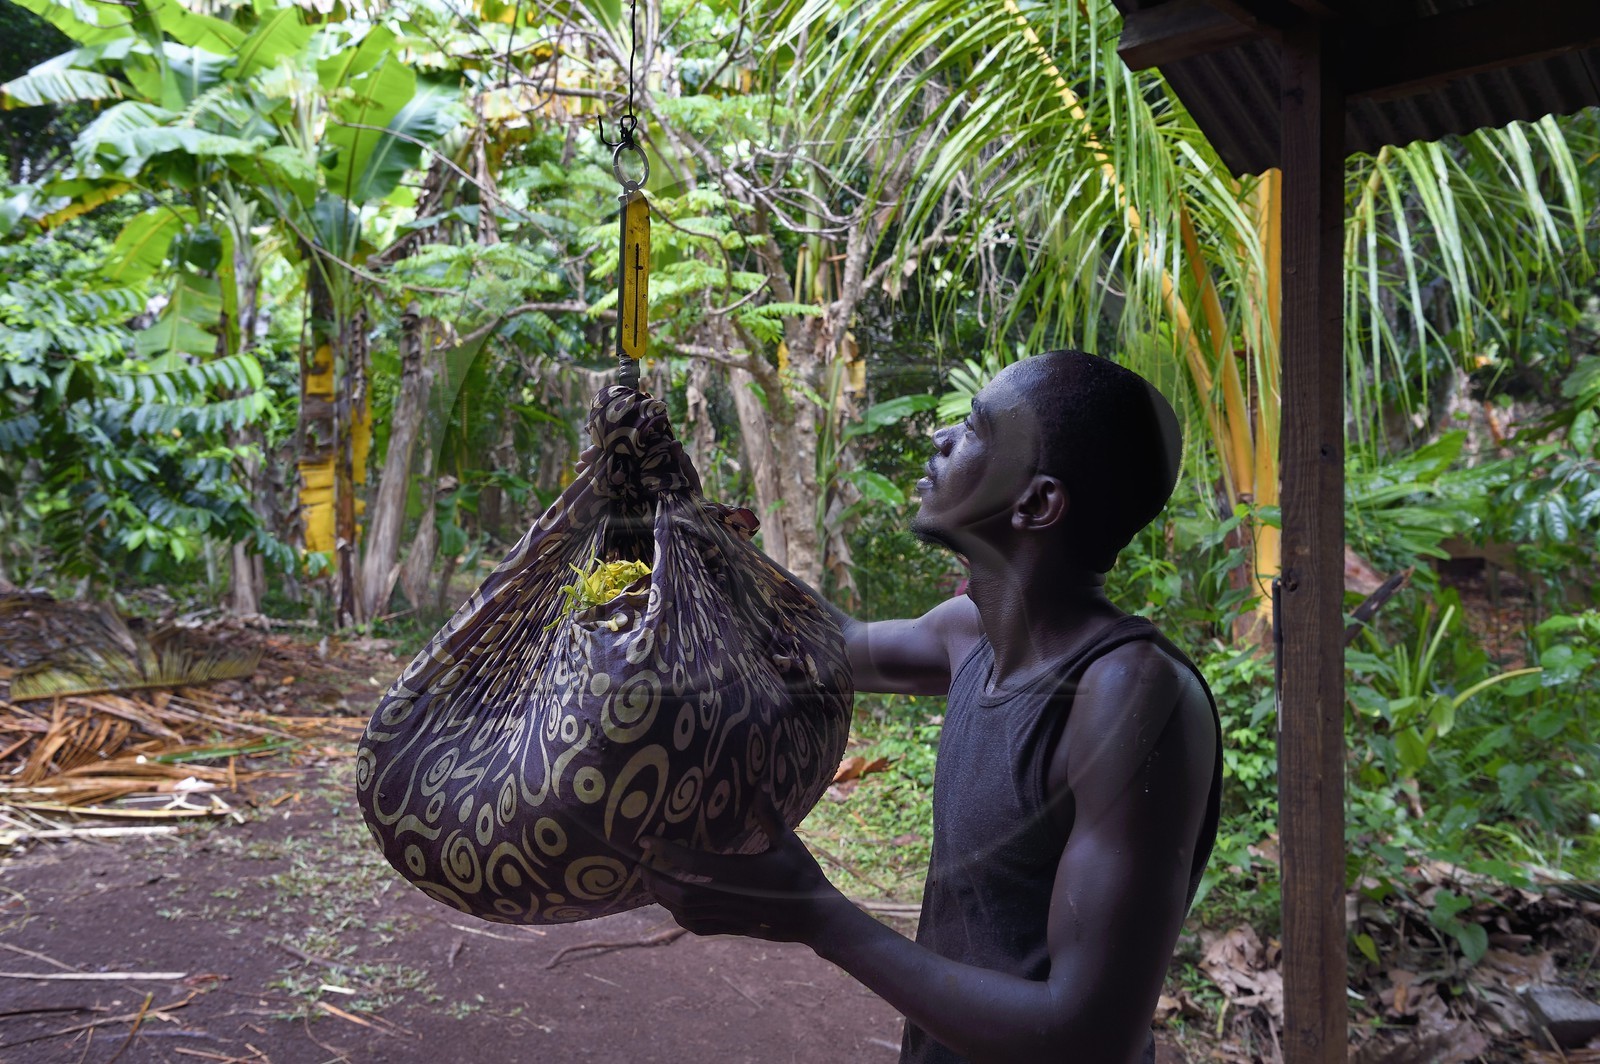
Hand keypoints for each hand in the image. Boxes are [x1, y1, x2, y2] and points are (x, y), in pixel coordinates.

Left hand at [638, 795, 845, 944]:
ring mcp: (728, 916)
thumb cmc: (803, 877)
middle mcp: (728, 898)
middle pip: (678, 893)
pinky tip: (675, 906)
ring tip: (651, 881)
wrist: (815, 918)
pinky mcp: (732, 928)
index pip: (692, 862)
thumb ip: (770, 815)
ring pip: (684, 912)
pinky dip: (679, 916)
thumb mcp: (788, 842)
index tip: (646, 840)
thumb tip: (762, 783)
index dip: (666, 851)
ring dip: (663, 898)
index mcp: (738, 874)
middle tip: (640, 864)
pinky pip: (696, 927)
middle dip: (654, 880)